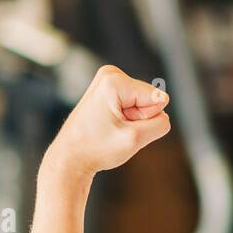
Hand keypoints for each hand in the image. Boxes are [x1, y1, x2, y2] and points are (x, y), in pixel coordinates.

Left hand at [47, 65, 170, 178]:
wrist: (70, 158)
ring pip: (143, 104)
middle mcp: (110, 74)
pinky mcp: (109, 90)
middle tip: (115, 130)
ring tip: (110, 128)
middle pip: (150, 100)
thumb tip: (163, 108)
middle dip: (138, 120)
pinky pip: (133, 106)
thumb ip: (160, 123)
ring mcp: (108, 80)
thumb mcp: (135, 139)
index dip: (145, 120)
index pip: (158, 100)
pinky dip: (125, 120)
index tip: (120, 127)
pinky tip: (108, 125)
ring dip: (132, 121)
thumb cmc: (97, 149)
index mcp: (115, 81)